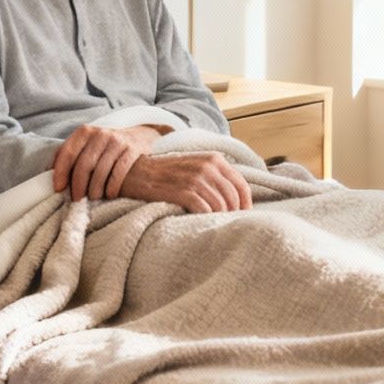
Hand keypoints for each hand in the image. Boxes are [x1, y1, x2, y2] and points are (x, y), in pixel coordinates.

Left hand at [51, 124, 159, 200]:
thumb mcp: (87, 143)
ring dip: (95, 189)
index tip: (59, 189)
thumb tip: (48, 172)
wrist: (140, 134)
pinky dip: (112, 186)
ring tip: (93, 198)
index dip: (61, 173)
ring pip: (101, 171)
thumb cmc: (106, 145)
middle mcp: (100, 134)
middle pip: (84, 165)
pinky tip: (110, 194)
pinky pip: (119, 172)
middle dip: (79, 186)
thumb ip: (70, 154)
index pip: (67, 153)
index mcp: (84, 132)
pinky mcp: (132, 150)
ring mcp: (117, 141)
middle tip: (77, 199)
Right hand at [118, 152, 252, 213]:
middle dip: (233, 214)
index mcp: (214, 159)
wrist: (138, 173)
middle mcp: (207, 167)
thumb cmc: (169, 173)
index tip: (243, 216)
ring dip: (219, 218)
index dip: (245, 204)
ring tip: (213, 224)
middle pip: (233, 198)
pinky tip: (199, 221)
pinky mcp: (182, 191)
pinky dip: (205, 218)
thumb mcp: (196, 165)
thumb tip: (237, 199)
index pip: (241, 185)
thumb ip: (216, 176)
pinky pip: (204, 210)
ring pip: (220, 205)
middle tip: (227, 224)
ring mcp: (195, 179)